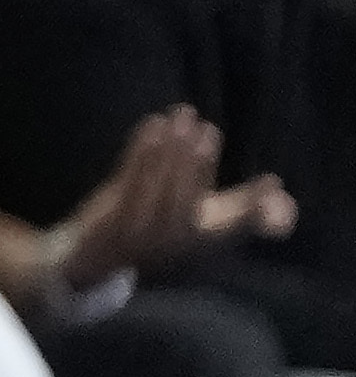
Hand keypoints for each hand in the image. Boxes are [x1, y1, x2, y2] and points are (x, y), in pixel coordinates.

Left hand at [56, 108, 293, 296]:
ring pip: (158, 184)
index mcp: (202, 241)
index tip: (272, 181)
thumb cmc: (160, 234)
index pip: (233, 226)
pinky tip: (152, 124)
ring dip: (170, 147)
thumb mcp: (202, 225)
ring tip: (181, 117)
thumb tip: (281, 194)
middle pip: (188, 197)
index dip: (254, 207)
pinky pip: (129, 179)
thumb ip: (241, 210)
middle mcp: (173, 241)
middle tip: (206, 128)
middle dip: (198, 161)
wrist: (95, 259)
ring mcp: (140, 232)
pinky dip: (141, 150)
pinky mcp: (112, 217)